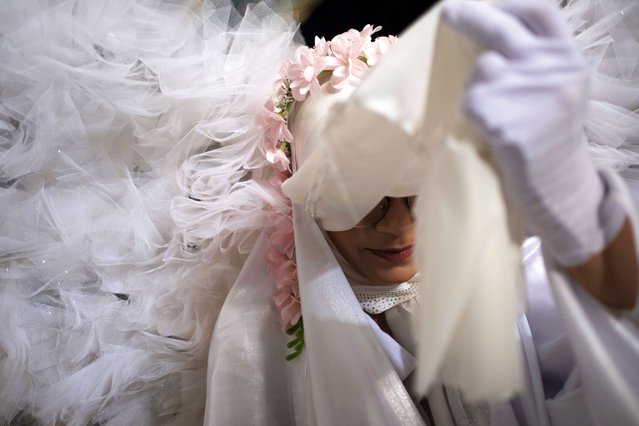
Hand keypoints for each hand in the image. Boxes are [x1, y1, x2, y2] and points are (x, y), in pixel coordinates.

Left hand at [441, 0, 625, 265]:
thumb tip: (490, 29)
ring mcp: (527, 95)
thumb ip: (537, 57)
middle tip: (448, 9)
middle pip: (502, 30)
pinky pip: (471, 101)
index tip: (487, 2)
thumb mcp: (559, 86)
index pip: (540, 12)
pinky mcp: (503, 122)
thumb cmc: (551, 133)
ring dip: (479, 85)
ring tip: (499, 109)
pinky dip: (474, 110)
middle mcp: (551, 71)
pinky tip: (492, 127)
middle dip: (469, 16)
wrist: (556, 181)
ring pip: (483, 69)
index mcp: (568, 59)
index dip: (510, 3)